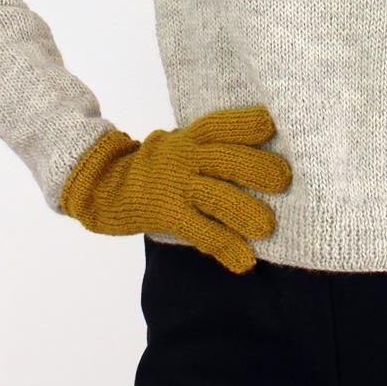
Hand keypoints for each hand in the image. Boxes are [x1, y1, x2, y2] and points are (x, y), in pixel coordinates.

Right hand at [58, 104, 291, 271]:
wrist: (103, 186)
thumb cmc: (159, 167)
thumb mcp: (181, 145)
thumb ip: (212, 147)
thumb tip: (266, 145)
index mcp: (190, 138)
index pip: (220, 125)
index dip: (246, 123)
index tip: (271, 125)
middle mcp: (184, 156)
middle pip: (225, 158)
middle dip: (256, 167)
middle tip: (283, 179)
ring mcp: (174, 185)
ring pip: (215, 195)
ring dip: (243, 210)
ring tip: (266, 226)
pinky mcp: (167, 214)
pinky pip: (200, 231)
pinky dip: (225, 247)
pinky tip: (245, 261)